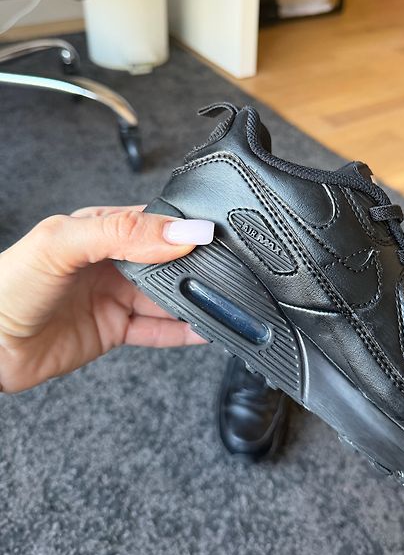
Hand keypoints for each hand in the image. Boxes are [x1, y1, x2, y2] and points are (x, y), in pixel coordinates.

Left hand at [0, 205, 214, 392]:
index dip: (184, 227)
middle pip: (168, 261)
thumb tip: (180, 231)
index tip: (215, 235)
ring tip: (227, 301)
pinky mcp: (115, 330)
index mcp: (101, 228)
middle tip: (230, 270)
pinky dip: (183, 332)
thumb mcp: (63, 244)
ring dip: (195, 299)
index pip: (155, 222)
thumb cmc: (10, 285)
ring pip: (167, 297)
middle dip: (197, 265)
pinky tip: (206, 329)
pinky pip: (158, 330)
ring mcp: (115, 296)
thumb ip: (122, 233)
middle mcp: (112, 262)